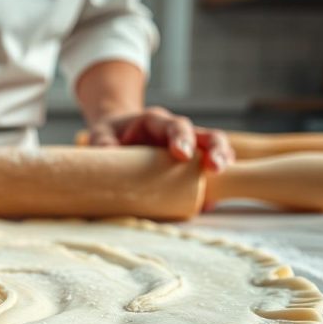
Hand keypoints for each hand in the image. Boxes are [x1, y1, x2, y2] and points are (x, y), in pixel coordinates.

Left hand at [82, 107, 234, 172]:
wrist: (116, 136)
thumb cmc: (110, 135)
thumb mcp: (100, 135)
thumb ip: (102, 145)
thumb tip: (105, 161)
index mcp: (156, 121)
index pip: (174, 125)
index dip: (181, 138)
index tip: (181, 154)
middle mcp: (177, 133)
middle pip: (205, 135)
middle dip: (213, 150)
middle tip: (214, 168)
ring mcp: (187, 149)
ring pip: (213, 151)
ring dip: (222, 163)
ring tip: (222, 181)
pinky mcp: (187, 168)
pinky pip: (204, 174)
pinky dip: (212, 186)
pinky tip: (211, 201)